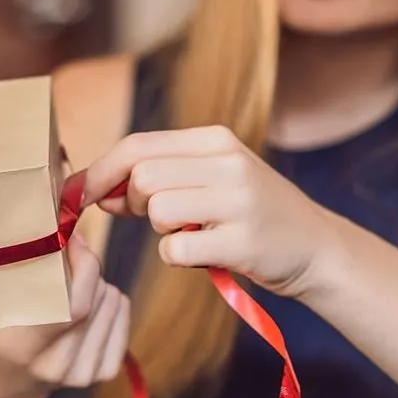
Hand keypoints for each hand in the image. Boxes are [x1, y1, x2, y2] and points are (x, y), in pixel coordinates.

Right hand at [0, 235, 131, 395]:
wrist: (3, 378)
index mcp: (25, 349)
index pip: (74, 309)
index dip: (83, 268)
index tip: (69, 239)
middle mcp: (57, 367)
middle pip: (96, 302)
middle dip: (87, 267)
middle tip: (68, 250)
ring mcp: (83, 374)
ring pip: (112, 304)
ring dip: (97, 282)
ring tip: (69, 282)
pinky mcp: (103, 371)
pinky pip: (121, 316)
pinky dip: (110, 299)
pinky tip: (86, 300)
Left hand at [82, 126, 338, 298]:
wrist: (316, 249)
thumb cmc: (251, 216)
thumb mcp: (212, 181)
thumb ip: (159, 179)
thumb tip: (96, 189)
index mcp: (216, 140)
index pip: (139, 144)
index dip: (101, 171)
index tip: (81, 193)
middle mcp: (228, 163)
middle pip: (143, 176)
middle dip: (135, 202)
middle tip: (162, 220)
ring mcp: (238, 201)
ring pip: (158, 210)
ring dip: (161, 231)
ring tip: (193, 234)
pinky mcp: (242, 241)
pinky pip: (175, 249)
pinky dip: (177, 258)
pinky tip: (203, 255)